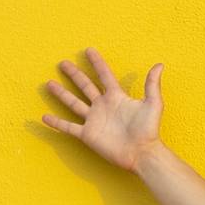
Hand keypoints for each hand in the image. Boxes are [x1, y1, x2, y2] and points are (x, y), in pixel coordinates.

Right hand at [40, 47, 163, 172]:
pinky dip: (56, 122)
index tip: (89, 50)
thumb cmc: (148, 130)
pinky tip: (44, 116)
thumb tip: (159, 64)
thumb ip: (152, 84)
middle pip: (85, 86)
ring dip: (61, 94)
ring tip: (49, 83)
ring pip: (73, 103)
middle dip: (74, 74)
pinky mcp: (88, 135)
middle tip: (62, 63)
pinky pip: (69, 127)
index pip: (104, 76)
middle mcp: (102, 106)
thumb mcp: (153, 104)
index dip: (97, 63)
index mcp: (116, 97)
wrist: (142, 153)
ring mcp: (94, 120)